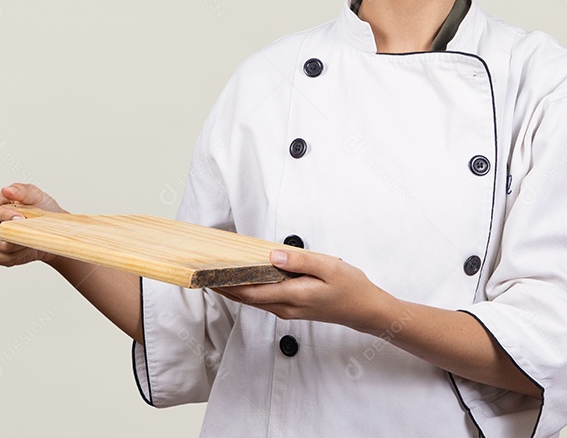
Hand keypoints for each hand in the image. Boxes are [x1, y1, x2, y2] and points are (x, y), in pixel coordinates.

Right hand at [0, 183, 65, 266]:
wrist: (52, 231)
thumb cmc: (43, 210)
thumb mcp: (36, 196)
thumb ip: (22, 190)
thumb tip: (6, 190)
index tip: (20, 217)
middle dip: (13, 230)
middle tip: (30, 228)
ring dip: (17, 242)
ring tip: (29, 235)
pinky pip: (1, 258)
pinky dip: (16, 255)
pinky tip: (25, 247)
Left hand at [214, 250, 395, 334]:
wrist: (364, 310)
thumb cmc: (350, 287)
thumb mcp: (329, 267)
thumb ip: (300, 261)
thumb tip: (272, 256)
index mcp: (292, 295)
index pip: (249, 290)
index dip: (225, 282)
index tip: (207, 272)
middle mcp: (285, 307)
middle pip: (245, 297)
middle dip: (222, 286)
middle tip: (201, 271)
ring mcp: (287, 310)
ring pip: (252, 300)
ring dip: (233, 288)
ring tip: (215, 272)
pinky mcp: (290, 308)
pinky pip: (262, 299)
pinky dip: (248, 290)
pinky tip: (243, 278)